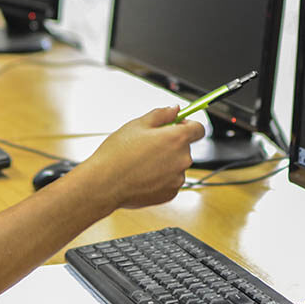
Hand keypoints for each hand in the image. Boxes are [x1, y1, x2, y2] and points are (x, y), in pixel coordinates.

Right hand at [75, 107, 204, 210]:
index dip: (187, 125)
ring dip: (165, 162)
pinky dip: (160, 178)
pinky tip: (142, 175)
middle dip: (171, 144)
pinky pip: (170, 181)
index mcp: (177, 138)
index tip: (176, 125)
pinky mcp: (170, 193)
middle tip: (148, 145)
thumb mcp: (137, 124)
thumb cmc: (118, 154)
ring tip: (141, 163)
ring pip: (176, 165)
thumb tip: (175, 110)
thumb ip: (161, 114)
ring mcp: (178, 179)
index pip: (198, 128)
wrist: (105, 184)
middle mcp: (183, 159)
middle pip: (185, 147)